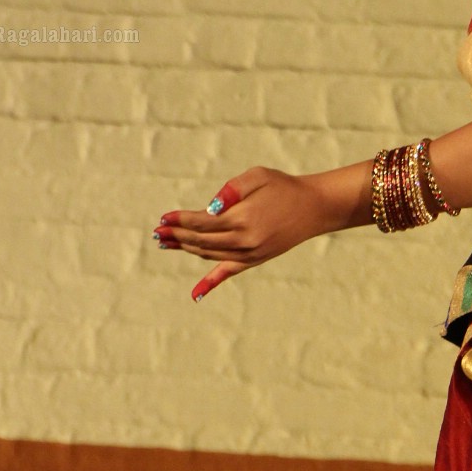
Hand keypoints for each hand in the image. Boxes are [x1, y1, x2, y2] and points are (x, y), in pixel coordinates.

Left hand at [154, 167, 333, 300]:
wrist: (313, 208)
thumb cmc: (283, 187)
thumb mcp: (258, 176)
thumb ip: (231, 189)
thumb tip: (209, 208)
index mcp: (242, 218)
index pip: (201, 222)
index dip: (180, 219)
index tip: (163, 217)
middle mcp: (243, 241)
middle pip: (200, 240)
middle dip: (176, 235)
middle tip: (158, 232)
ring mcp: (249, 254)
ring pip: (208, 255)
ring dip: (186, 249)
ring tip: (167, 243)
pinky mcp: (254, 261)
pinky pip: (227, 273)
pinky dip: (210, 284)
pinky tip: (195, 294)